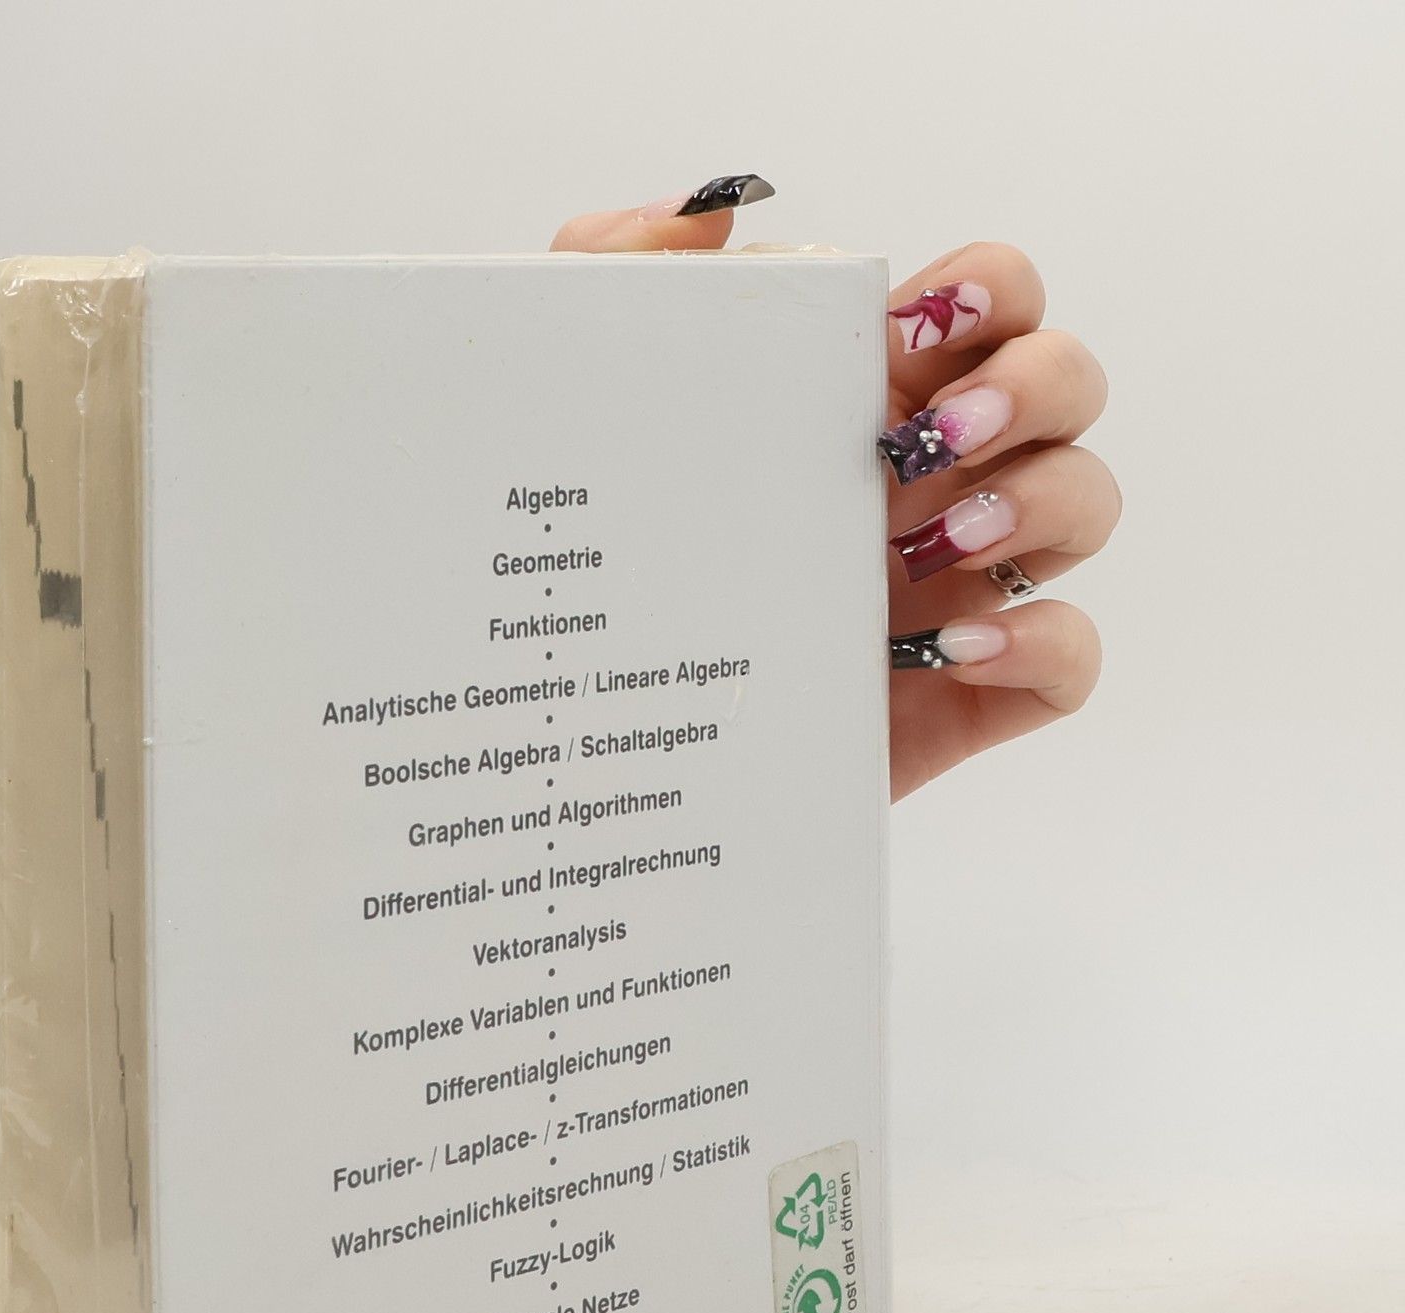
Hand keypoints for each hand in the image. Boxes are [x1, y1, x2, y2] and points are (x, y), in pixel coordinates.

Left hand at [553, 190, 1115, 799]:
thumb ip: (616, 274)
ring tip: (926, 546)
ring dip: (1040, 500)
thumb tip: (710, 216)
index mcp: (873, 398)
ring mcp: (965, 581)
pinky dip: (1040, 640)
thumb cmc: (612, 567)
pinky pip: (1070, 657)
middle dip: (1031, 385)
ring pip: (1089, 502)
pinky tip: (951, 649)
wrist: (607, 741)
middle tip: (925, 440)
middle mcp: (938, 479)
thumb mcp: (580, 408)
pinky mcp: (970, 691)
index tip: (907, 330)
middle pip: (1069, 382)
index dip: (987, 290)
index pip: (992, 300)